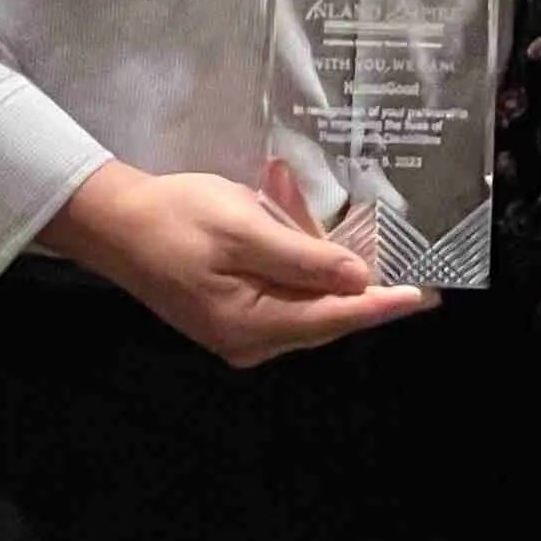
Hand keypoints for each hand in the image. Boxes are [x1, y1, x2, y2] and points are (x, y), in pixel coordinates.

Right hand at [33, 159, 434, 367]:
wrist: (114, 223)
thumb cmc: (177, 219)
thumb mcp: (245, 228)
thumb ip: (304, 258)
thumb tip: (359, 281)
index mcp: (254, 326)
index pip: (337, 318)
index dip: (384, 304)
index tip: (427, 294)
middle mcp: (251, 342)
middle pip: (324, 312)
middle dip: (347, 269)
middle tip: (372, 228)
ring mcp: (240, 332)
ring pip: (304, 299)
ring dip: (313, 254)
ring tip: (286, 197)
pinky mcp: (232, 315)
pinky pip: (282, 292)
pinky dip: (291, 256)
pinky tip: (276, 209)